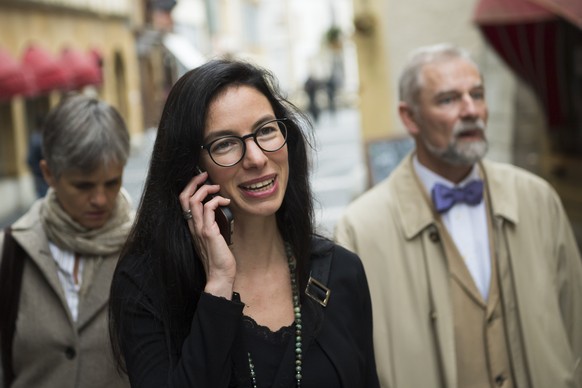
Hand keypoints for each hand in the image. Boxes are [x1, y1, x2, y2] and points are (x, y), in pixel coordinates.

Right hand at [179, 171, 234, 298]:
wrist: (220, 276)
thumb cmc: (219, 258)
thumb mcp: (215, 237)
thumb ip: (214, 224)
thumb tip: (221, 211)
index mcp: (192, 226)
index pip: (184, 202)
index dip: (190, 187)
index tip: (202, 180)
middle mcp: (192, 226)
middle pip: (184, 197)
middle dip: (193, 182)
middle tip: (205, 175)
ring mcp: (198, 229)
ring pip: (193, 200)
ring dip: (205, 189)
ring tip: (217, 187)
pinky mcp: (208, 232)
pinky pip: (208, 209)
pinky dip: (217, 200)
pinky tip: (225, 202)